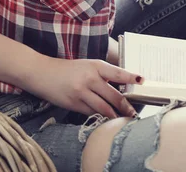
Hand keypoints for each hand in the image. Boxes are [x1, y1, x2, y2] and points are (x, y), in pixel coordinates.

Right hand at [28, 55, 143, 118]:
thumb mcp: (87, 66)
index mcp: (95, 65)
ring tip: (122, 119)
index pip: (118, 73)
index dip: (131, 77)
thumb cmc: (68, 69)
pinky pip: (91, 113)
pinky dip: (99, 116)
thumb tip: (120, 87)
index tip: (142, 81)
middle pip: (113, 95)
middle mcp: (90, 78)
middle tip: (133, 112)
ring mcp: (81, 92)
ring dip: (114, 115)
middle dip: (126, 106)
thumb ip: (102, 74)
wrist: (43, 73)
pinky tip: (104, 119)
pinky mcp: (74, 103)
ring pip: (104, 107)